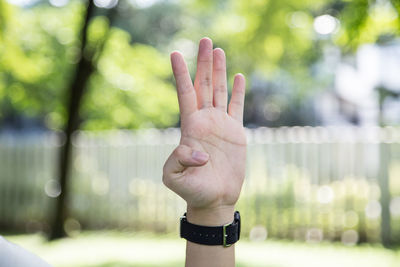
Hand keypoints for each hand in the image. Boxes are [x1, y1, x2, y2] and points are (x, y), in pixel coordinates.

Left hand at [163, 37, 245, 224]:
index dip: (180, 74)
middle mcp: (204, 120)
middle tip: (205, 40)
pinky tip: (238, 77)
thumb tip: (200, 152)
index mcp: (189, 127)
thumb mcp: (174, 177)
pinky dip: (238, 92)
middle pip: (203, 85)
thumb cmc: (192, 190)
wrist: (214, 198)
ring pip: (219, 91)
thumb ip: (179, 160)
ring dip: (219, 70)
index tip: (174, 53)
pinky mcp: (235, 132)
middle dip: (203, 63)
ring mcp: (220, 124)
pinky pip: (237, 107)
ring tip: (218, 50)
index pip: (184, 93)